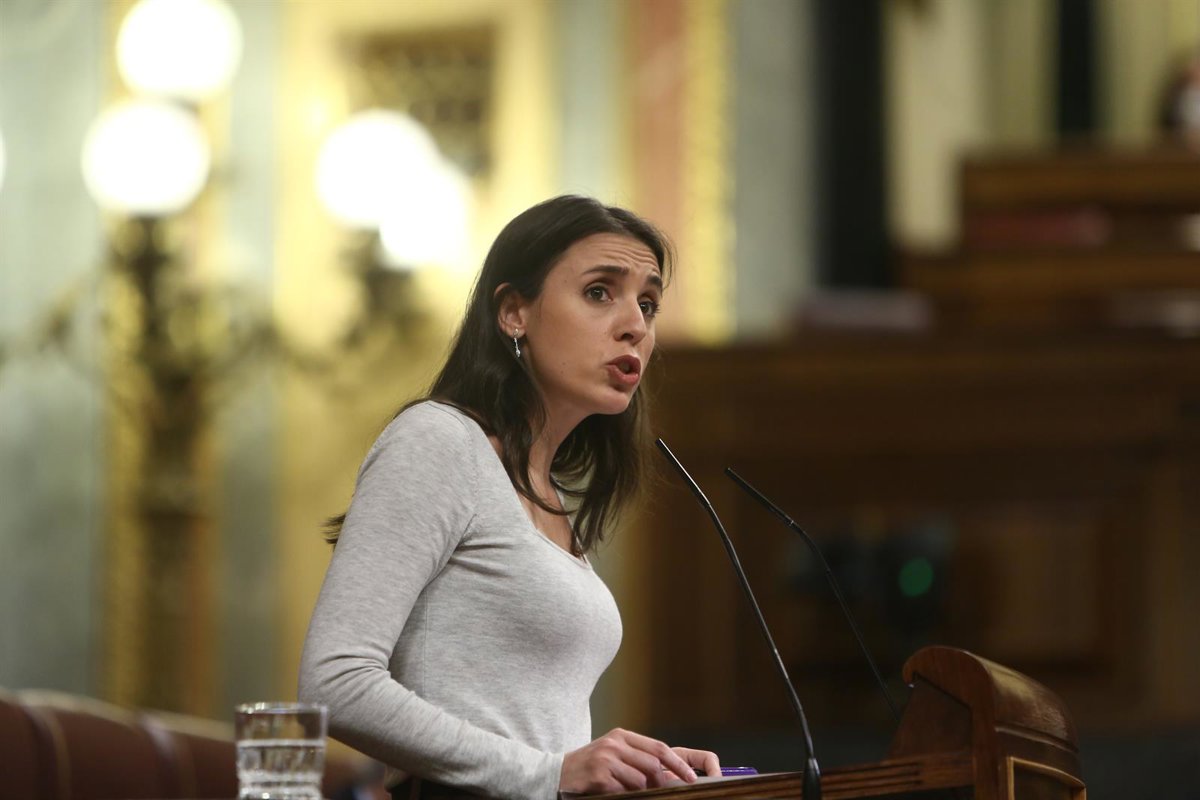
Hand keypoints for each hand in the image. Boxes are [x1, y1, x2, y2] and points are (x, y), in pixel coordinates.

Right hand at [559, 728, 720, 794]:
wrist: (558, 772)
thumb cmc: (589, 764)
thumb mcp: (613, 752)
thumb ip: (636, 756)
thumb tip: (664, 771)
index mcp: (622, 736)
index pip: (658, 747)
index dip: (677, 763)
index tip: (690, 776)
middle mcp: (616, 744)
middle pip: (652, 763)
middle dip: (663, 781)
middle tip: (667, 791)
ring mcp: (606, 758)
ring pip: (640, 780)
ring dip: (641, 791)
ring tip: (632, 792)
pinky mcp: (598, 775)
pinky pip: (623, 790)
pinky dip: (624, 795)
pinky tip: (615, 792)